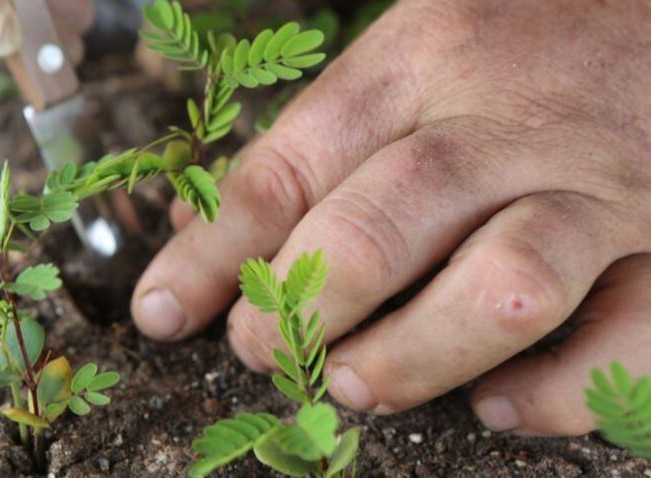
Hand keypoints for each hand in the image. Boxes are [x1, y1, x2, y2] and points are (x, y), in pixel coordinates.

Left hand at [131, 0, 650, 435]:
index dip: (214, 254)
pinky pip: (627, 334)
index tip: (163, 312)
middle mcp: (507, 118)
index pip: (291, 165)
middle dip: (301, 308)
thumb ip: (330, 137)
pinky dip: (556, 389)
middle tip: (261, 349)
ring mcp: (603, 181)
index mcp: (422, 57)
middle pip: (379, 227)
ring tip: (354, 384)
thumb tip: (216, 245)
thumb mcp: (418, 46)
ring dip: (409, 355)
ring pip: (500, 286)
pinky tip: (498, 402)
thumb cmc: (530, 33)